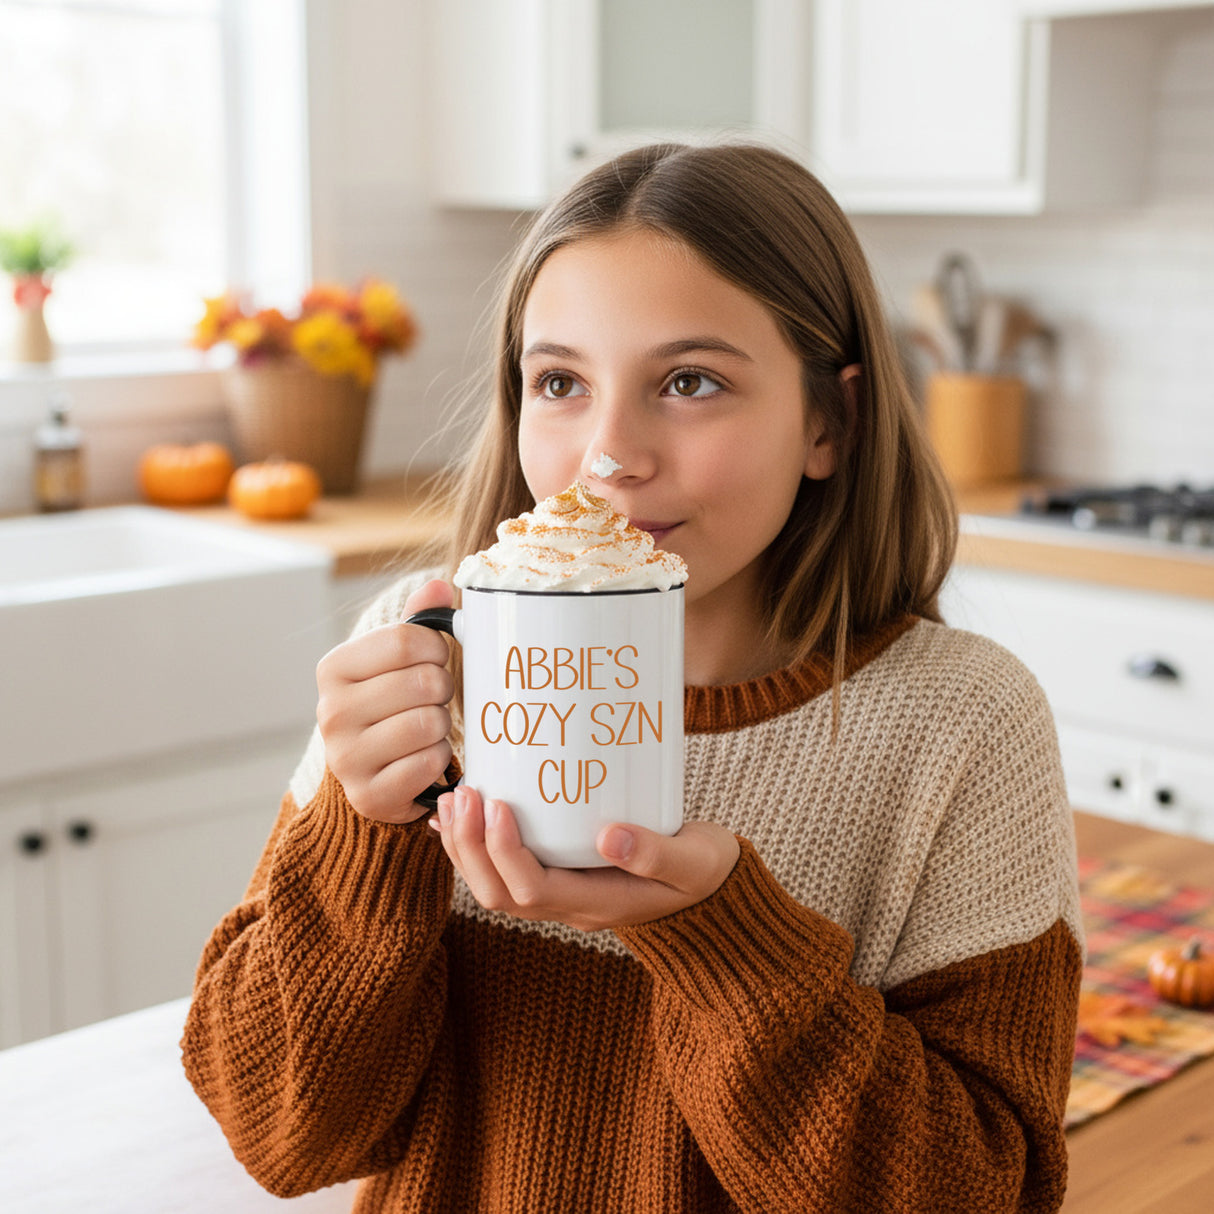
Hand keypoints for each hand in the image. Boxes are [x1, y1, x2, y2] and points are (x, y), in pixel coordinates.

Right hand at [315, 578, 454, 822]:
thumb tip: (439, 587)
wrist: (375, 770)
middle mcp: (330, 712)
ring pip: (429, 723)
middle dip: (442, 688)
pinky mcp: (368, 795)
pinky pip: (429, 763)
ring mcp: (345, 758)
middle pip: (422, 681)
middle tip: (433, 698)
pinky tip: (424, 757)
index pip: (405, 640)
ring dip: (442, 725)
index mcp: (334, 669)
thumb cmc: (393, 703)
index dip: (436, 647)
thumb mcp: (397, 659)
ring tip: (427, 727)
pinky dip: (438, 759)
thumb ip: (417, 621)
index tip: (436, 658)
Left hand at [429, 785, 740, 930]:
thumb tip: (608, 835)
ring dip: (466, 846)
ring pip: (494, 886)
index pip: (532, 889)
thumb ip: (655, 852)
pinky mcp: (560, 874)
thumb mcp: (693, 861)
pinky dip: (476, 844)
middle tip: (463, 797)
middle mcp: (570, 905)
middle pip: (499, 894)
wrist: (713, 892)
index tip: (498, 806)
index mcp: (598, 904)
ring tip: (452, 802)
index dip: (505, 851)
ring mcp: (562, 894)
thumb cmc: (704, 873)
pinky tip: (462, 815)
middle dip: (471, 848)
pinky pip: (504, 870)